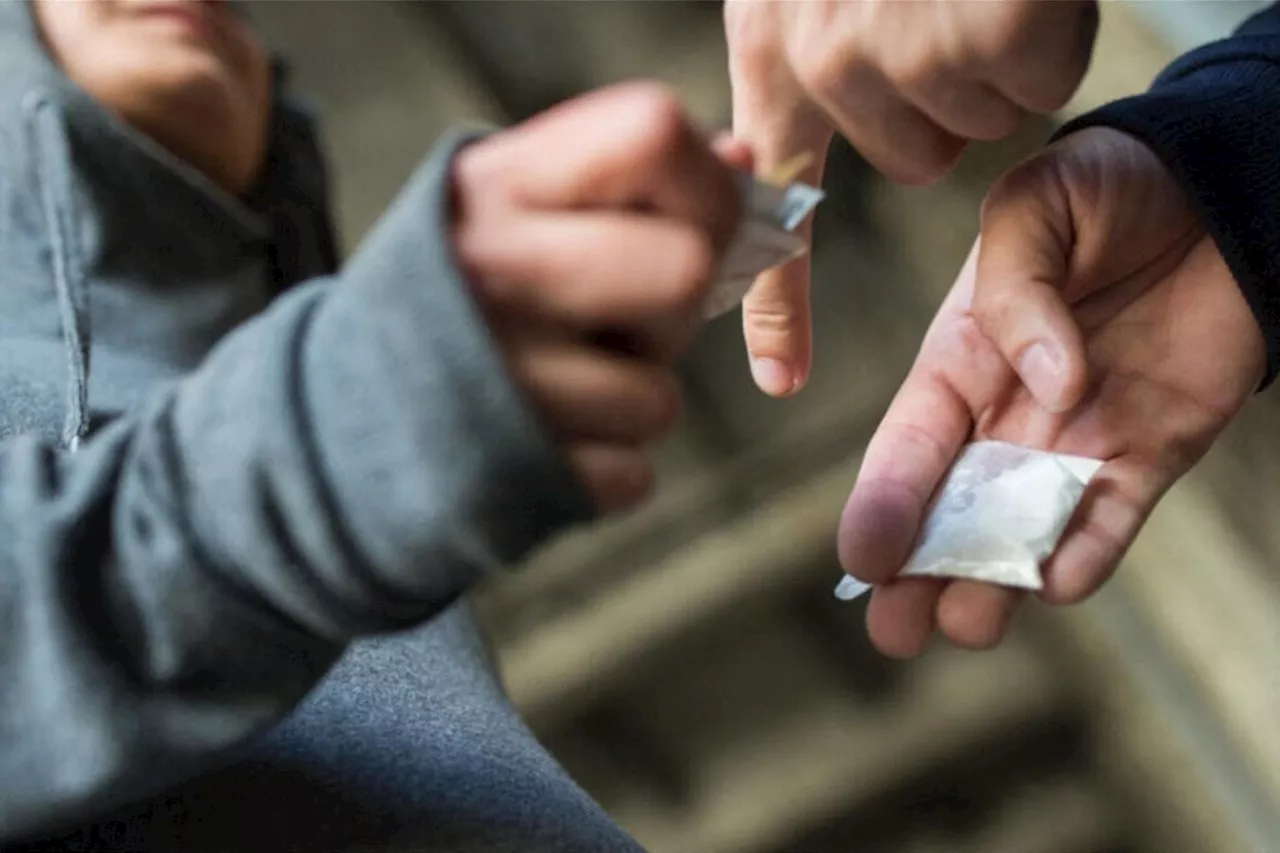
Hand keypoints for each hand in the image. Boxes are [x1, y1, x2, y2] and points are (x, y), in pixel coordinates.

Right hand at [451, 83, 748, 513]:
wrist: (339, 423)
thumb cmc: (460, 300)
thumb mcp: (513, 212)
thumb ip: (619, 180)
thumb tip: (741, 158)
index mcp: (497, 184)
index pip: (655, 133)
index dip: (706, 185)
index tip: (694, 223)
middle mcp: (491, 270)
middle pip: (685, 272)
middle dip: (675, 311)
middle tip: (622, 321)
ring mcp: (499, 380)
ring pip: (659, 399)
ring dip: (630, 402)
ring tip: (559, 386)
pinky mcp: (515, 475)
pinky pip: (631, 475)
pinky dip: (604, 468)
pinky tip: (547, 442)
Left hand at [724, 0, 1098, 395]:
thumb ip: (794, 67)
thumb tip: (758, 153)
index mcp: (772, 51)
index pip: (777, 206)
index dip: (781, 303)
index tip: (781, 380)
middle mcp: (824, 60)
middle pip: (915, 158)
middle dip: (941, 103)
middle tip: (937, 15)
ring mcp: (908, 49)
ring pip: (976, 120)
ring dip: (988, 60)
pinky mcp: (992, 30)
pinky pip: (1040, 78)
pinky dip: (1046, 33)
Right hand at [838, 128, 1264, 657]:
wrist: (1217, 187)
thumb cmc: (1108, 187)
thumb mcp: (1033, 208)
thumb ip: (1019, 293)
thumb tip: (1050, 388)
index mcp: (960, 358)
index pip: (909, 442)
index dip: (883, 501)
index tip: (862, 557)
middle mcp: (1007, 413)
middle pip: (951, 508)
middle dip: (919, 571)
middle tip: (894, 633)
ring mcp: (1077, 440)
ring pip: (1022, 529)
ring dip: (994, 580)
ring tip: (967, 626)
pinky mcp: (1151, 451)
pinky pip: (1113, 515)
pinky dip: (1089, 552)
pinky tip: (1059, 585)